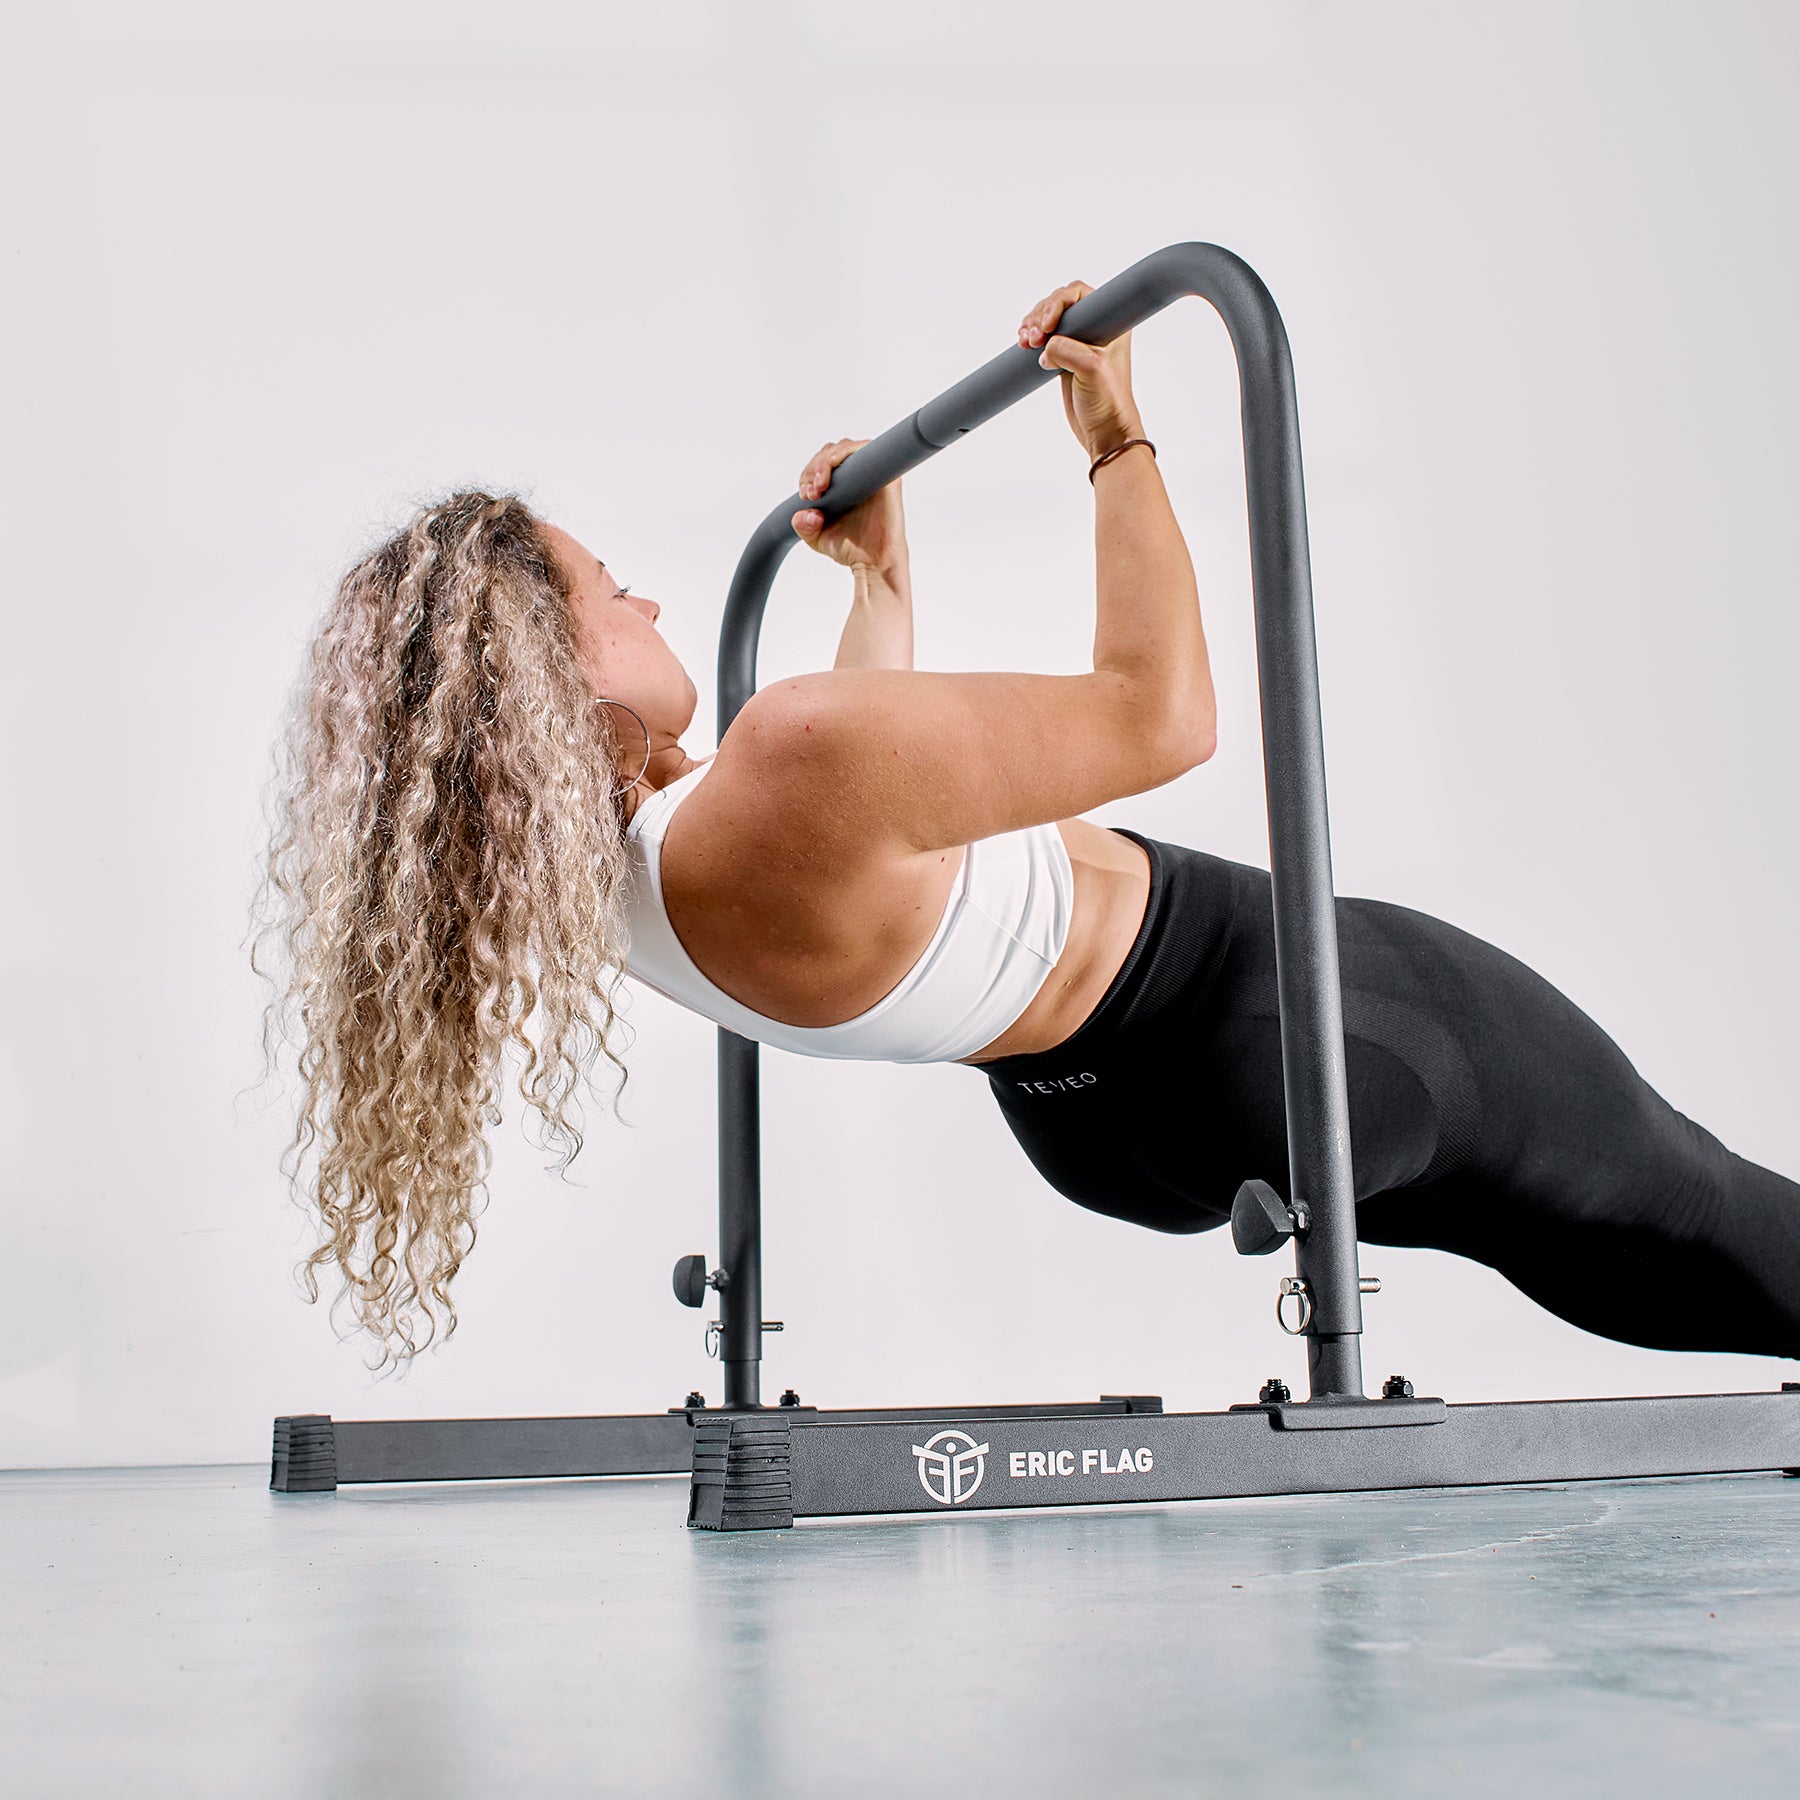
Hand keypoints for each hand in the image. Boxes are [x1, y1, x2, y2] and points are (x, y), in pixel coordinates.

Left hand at [791, 438, 907, 574]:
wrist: (873, 563)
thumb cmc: (851, 548)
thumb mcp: (816, 536)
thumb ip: (803, 525)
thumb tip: (801, 514)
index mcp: (843, 483)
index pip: (822, 462)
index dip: (809, 472)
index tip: (805, 495)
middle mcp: (859, 474)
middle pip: (831, 451)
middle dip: (814, 468)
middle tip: (811, 493)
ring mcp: (873, 473)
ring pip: (845, 447)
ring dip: (826, 461)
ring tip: (819, 487)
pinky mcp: (887, 476)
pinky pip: (867, 451)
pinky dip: (847, 453)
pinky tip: (833, 470)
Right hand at [1018, 282, 1143, 459]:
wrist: (1103, 432)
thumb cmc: (1109, 401)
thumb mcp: (1091, 369)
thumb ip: (1067, 350)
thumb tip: (1045, 348)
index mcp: (1109, 323)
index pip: (1078, 294)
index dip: (1058, 302)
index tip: (1047, 324)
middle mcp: (1094, 329)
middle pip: (1059, 304)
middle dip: (1040, 316)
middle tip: (1033, 339)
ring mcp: (1078, 343)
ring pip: (1048, 321)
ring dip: (1032, 326)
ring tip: (1026, 343)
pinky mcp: (1064, 359)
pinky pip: (1043, 339)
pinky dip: (1030, 338)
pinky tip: (1023, 345)